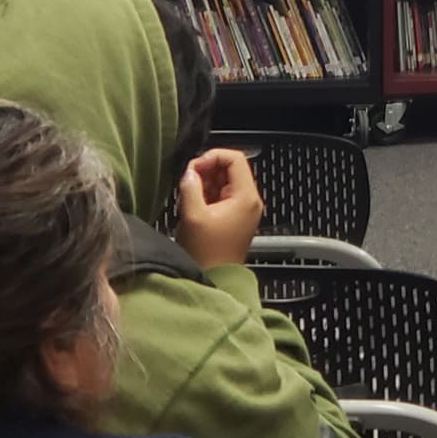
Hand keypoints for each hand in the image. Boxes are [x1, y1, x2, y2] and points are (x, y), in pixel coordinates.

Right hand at [173, 148, 263, 268]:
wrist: (215, 280)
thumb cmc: (208, 254)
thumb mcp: (193, 215)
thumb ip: (190, 187)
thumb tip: (189, 172)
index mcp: (246, 196)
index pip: (235, 158)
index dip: (212, 157)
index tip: (194, 167)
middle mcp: (249, 201)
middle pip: (229, 169)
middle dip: (205, 171)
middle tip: (187, 182)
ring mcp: (242, 210)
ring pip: (223, 182)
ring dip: (203, 184)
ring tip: (188, 198)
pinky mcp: (233, 218)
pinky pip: (221, 196)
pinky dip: (206, 196)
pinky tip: (192, 207)